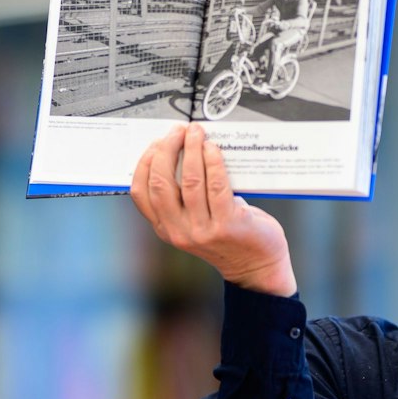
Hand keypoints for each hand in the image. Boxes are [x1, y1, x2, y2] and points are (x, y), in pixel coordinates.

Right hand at [130, 124, 296, 295]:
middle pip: (161, 182)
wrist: (256, 266)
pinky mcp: (227, 224)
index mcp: (165, 228)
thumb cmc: (228, 238)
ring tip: (196, 134)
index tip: (156, 143)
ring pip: (189, 180)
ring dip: (192, 149)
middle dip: (167, 149)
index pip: (141, 193)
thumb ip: (182, 198)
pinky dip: (213, 162)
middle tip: (177, 132)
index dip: (145, 162)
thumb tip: (180, 153)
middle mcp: (180, 231)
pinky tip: (212, 150)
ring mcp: (203, 230)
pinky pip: (217, 185)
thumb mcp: (193, 222)